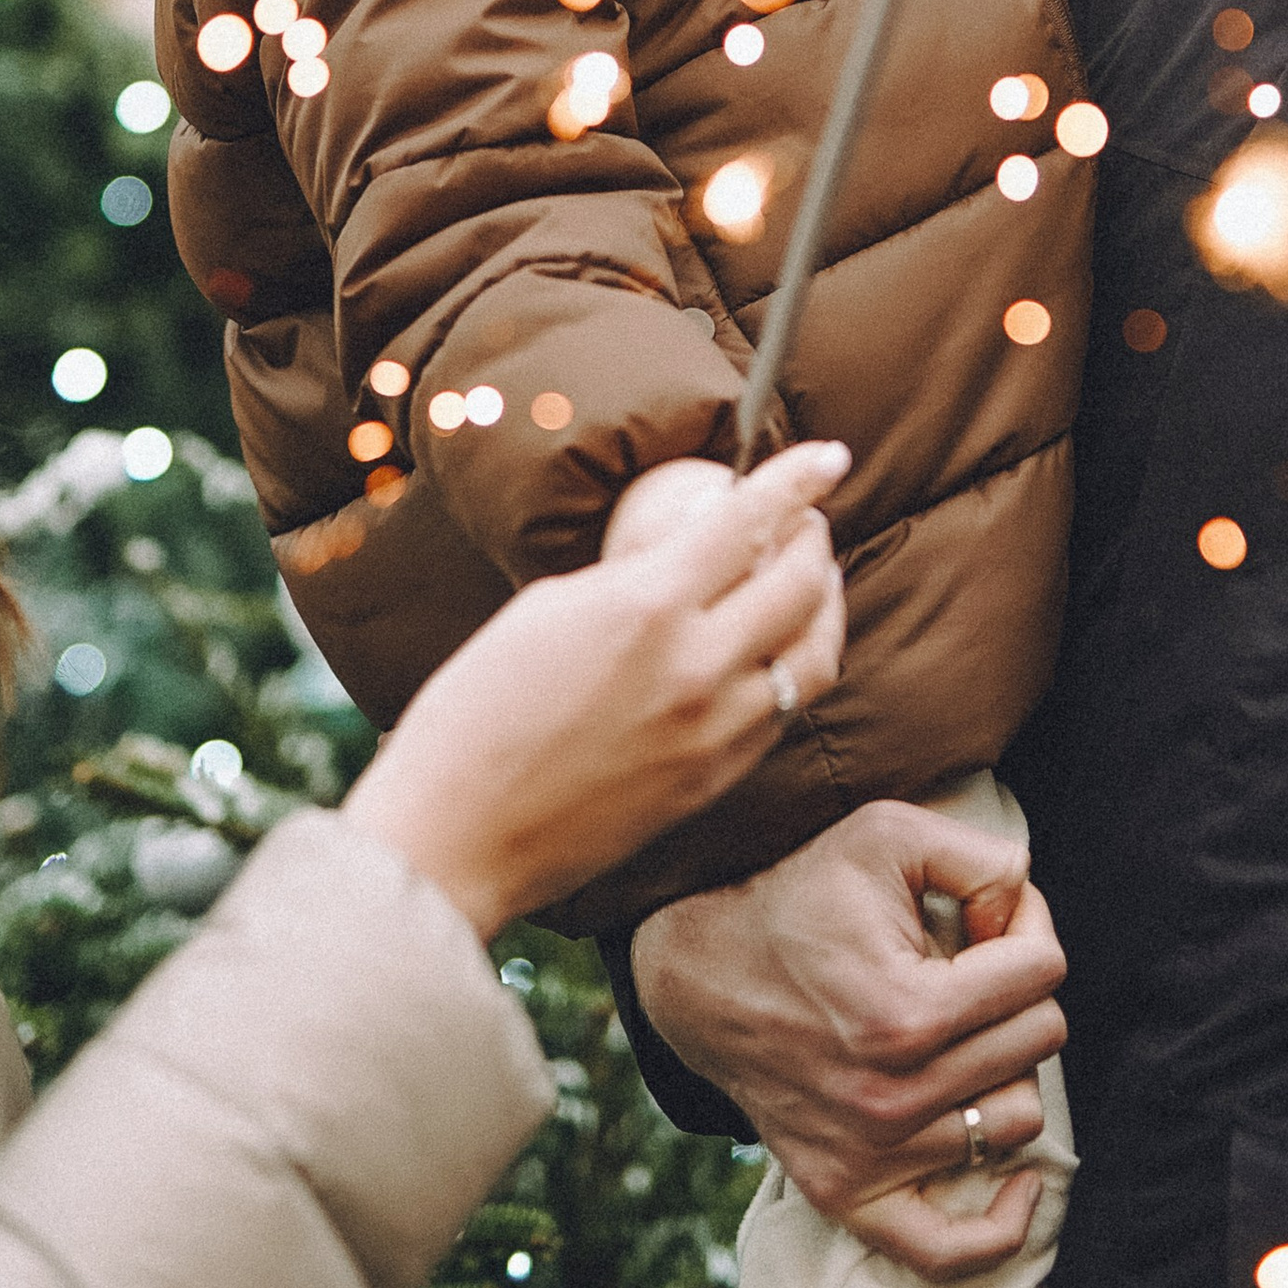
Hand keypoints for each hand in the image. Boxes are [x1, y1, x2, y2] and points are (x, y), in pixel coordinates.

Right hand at [341, 442, 847, 939]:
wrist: (459, 832)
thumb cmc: (478, 709)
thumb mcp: (550, 608)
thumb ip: (633, 576)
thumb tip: (685, 548)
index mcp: (648, 606)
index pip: (750, 520)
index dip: (798, 479)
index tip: (827, 455)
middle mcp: (698, 666)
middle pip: (802, 585)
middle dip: (814, 539)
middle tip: (807, 520)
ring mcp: (716, 731)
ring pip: (815, 657)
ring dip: (824, 607)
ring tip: (812, 583)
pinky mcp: (716, 781)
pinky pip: (784, 713)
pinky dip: (794, 670)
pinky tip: (776, 654)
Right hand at [633, 800, 1068, 1277]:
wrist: (702, 973)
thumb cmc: (800, 897)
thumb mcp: (885, 833)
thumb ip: (982, 857)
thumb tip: (1030, 908)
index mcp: (906, 1012)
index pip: (1041, 971)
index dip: (1024, 925)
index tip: (986, 916)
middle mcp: (891, 1095)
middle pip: (1038, 1041)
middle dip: (1016, 990)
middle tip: (968, 967)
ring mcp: (869, 1152)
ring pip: (1017, 1120)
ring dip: (1002, 1070)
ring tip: (957, 1033)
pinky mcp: (847, 1192)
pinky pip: (951, 1248)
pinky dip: (1000, 1225)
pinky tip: (1017, 1182)